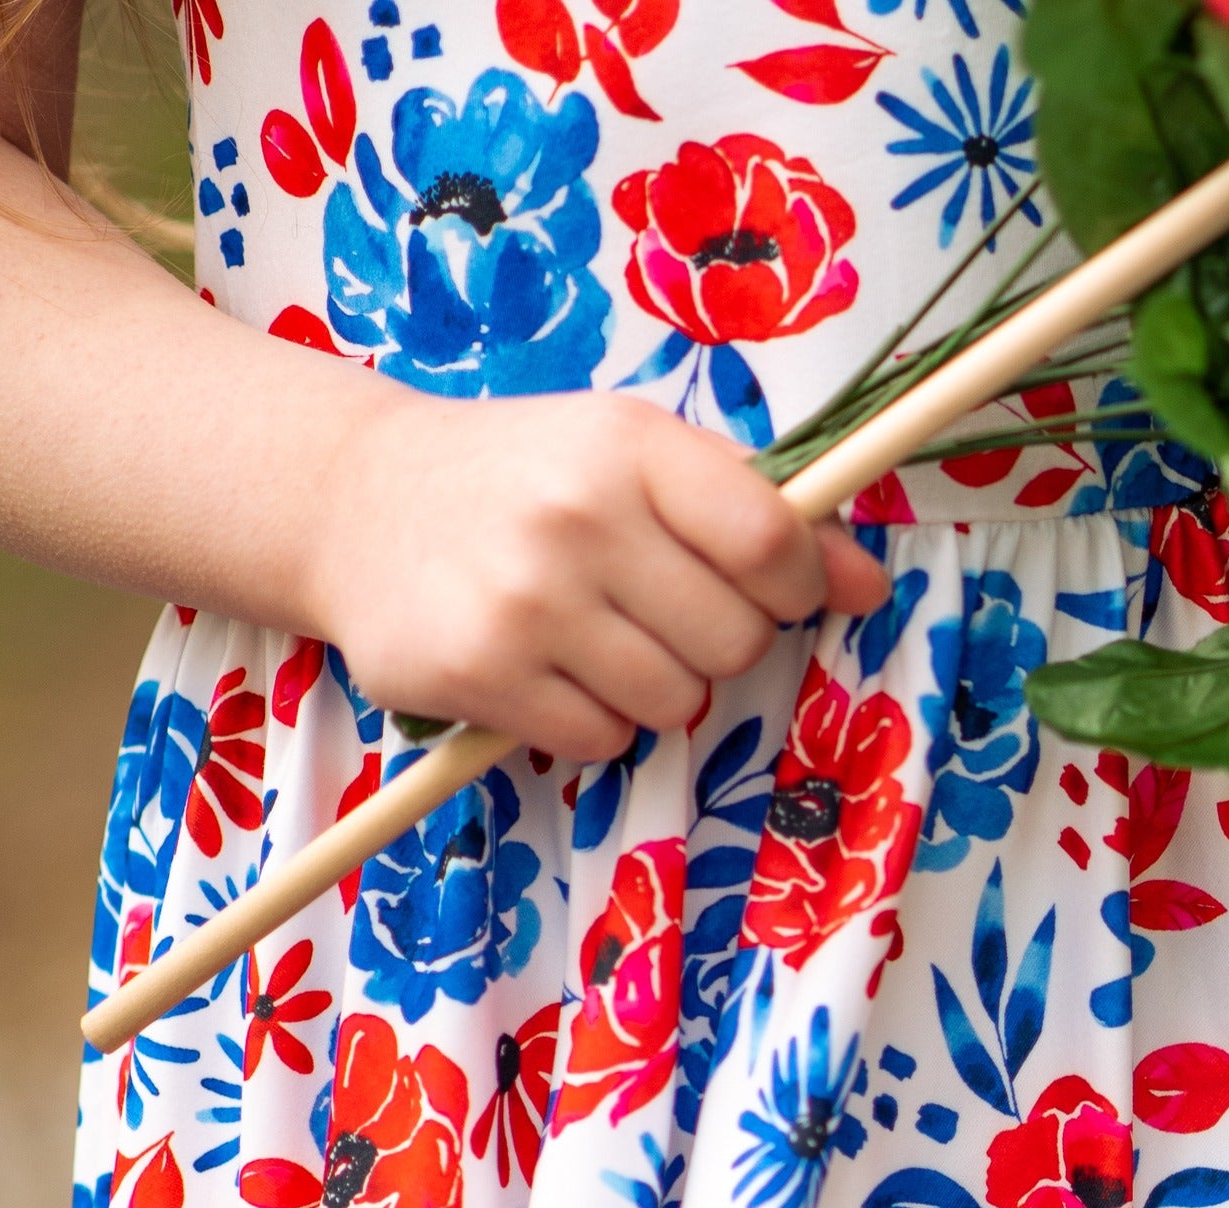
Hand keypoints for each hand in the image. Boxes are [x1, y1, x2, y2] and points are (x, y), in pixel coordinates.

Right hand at [300, 388, 888, 764]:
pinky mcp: (476, 673)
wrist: (356, 500)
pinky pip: (602, 739)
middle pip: (736, 642)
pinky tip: (547, 665)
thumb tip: (872, 587)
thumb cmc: (531, 478)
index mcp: (628, 447)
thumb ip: (760, 515)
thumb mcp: (640, 460)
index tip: (768, 585)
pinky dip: (592, 719)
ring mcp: (522, 600)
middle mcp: (574, 517)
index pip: (773, 542)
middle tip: (655, 607)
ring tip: (596, 634)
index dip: (796, 584)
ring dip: (655, 686)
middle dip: (717, 641)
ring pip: (675, 703)